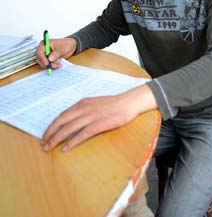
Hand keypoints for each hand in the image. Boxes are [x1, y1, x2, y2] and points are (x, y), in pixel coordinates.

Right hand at [36, 38, 76, 69]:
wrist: (70, 46)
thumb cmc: (66, 45)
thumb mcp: (62, 49)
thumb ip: (56, 54)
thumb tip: (50, 59)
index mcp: (44, 44)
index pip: (39, 52)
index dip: (42, 59)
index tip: (47, 64)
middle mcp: (43, 49)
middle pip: (39, 59)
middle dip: (47, 63)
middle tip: (54, 65)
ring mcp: (45, 54)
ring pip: (43, 63)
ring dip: (50, 65)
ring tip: (58, 64)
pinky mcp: (48, 59)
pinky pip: (47, 64)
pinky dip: (52, 66)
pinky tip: (58, 65)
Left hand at [41, 84, 155, 151]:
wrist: (129, 102)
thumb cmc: (114, 104)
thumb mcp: (95, 103)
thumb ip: (84, 110)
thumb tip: (74, 120)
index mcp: (82, 104)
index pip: (62, 116)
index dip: (52, 126)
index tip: (46, 134)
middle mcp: (83, 109)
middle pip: (61, 122)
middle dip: (50, 134)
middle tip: (43, 144)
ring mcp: (91, 116)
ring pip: (68, 129)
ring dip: (56, 139)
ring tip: (49, 148)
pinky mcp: (99, 124)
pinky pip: (82, 134)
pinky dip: (72, 142)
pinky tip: (66, 148)